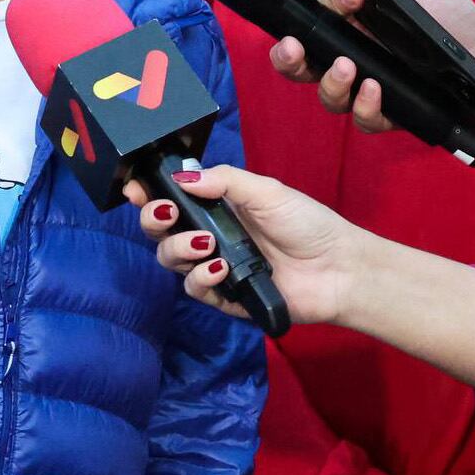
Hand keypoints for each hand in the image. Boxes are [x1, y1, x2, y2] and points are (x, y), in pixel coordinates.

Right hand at [126, 164, 361, 327]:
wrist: (338, 268)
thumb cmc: (308, 224)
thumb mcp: (267, 191)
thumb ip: (225, 180)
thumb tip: (183, 177)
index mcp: (217, 208)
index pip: (172, 200)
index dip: (149, 195)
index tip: (136, 188)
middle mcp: (210, 237)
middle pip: (162, 231)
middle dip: (153, 220)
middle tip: (164, 212)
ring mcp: (215, 267)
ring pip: (171, 261)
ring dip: (177, 249)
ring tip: (204, 244)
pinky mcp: (225, 297)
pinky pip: (195, 289)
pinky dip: (200, 278)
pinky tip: (219, 268)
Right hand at [268, 0, 474, 127]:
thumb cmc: (448, 16)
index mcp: (349, 29)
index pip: (308, 29)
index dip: (302, 22)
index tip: (330, 5)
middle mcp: (352, 61)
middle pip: (303, 69)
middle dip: (288, 61)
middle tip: (294, 50)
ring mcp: (369, 90)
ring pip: (330, 98)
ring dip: (331, 84)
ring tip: (347, 68)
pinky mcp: (391, 115)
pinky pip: (365, 119)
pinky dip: (365, 106)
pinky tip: (376, 90)